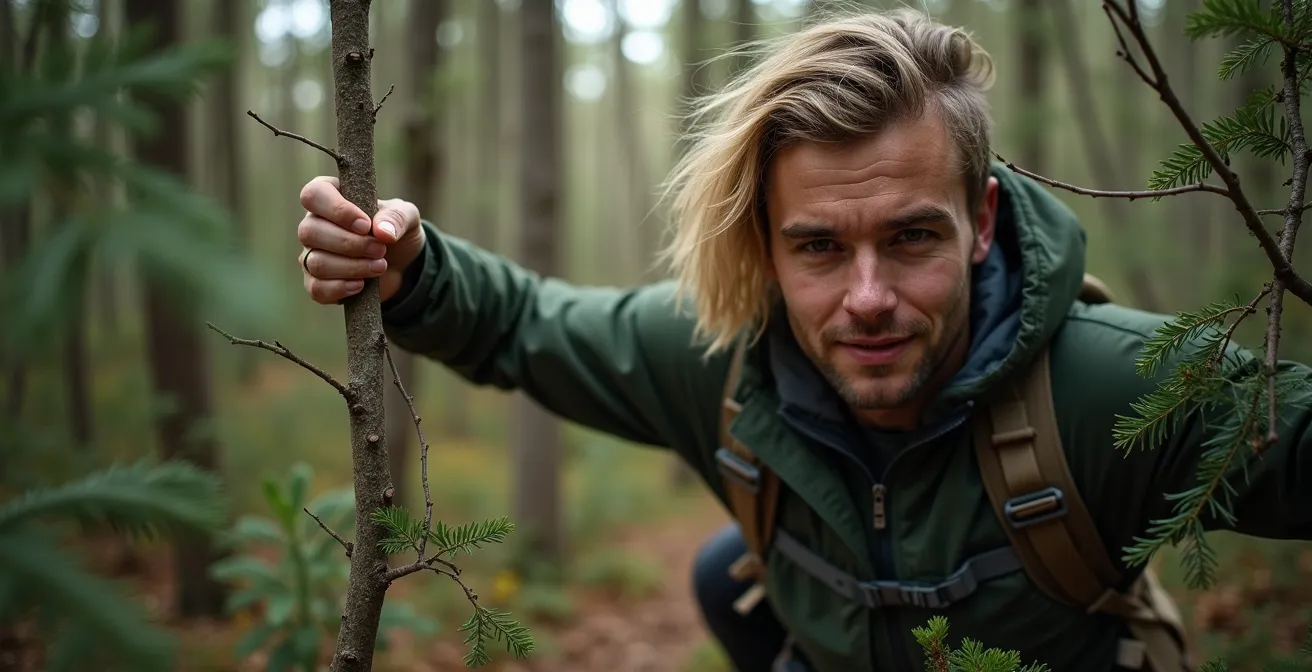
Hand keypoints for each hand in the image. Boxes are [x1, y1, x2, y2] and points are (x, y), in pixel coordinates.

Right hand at [296, 176, 425, 303]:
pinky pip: (316, 288)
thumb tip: (382, 232)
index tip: (366, 225)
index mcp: (329, 197)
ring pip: (316, 262)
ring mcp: (311, 255)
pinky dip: (341, 288)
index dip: (337, 210)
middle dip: (351, 244)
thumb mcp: (407, 217)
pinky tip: (361, 285)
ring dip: (352, 267)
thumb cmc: (395, 231)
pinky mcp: (316, 282)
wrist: (402, 265)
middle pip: (310, 231)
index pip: (313, 195)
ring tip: (380, 266)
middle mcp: (313, 224)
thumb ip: (397, 217)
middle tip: (381, 249)